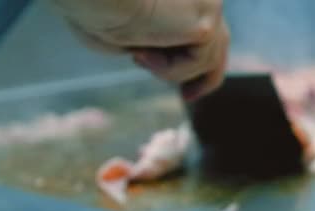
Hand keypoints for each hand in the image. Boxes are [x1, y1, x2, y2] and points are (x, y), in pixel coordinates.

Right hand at [49, 0, 229, 99]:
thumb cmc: (94, 9)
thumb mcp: (127, 33)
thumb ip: (155, 45)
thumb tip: (162, 62)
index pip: (206, 29)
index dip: (200, 60)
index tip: (188, 90)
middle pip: (220, 43)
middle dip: (206, 77)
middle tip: (187, 97)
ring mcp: (209, 6)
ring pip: (206, 59)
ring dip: (170, 71)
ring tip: (138, 58)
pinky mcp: (206, 23)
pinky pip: (200, 63)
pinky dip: (171, 69)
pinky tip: (142, 54)